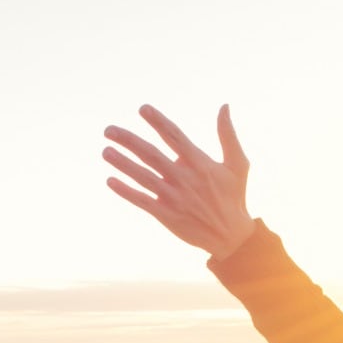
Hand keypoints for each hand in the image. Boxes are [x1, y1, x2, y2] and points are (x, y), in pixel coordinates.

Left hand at [104, 104, 255, 257]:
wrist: (232, 237)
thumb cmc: (234, 196)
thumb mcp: (237, 164)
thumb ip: (228, 134)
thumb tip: (224, 106)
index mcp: (200, 163)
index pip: (174, 136)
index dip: (158, 122)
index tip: (142, 109)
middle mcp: (184, 178)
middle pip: (151, 154)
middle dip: (129, 141)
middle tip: (108, 130)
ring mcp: (174, 197)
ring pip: (143, 176)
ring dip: (123, 163)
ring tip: (105, 151)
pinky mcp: (167, 215)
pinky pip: (142, 201)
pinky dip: (126, 191)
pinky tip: (110, 181)